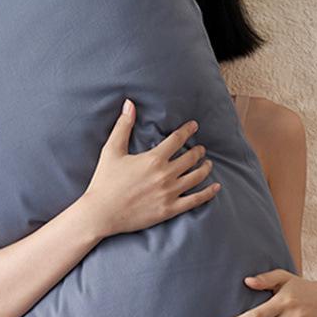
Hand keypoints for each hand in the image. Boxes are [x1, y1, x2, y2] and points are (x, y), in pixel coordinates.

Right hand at [81, 98, 219, 237]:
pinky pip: (195, 200)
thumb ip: (123, 126)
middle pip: (191, 158)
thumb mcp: (111, 150)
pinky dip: (208, 193)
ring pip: (196, 177)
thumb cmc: (104, 181)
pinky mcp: (170, 209)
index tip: (194, 126)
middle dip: (198, 151)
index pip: (177, 139)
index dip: (187, 130)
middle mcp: (165, 175)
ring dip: (205, 168)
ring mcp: (169, 193)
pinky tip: (216, 187)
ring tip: (207, 164)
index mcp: (153, 159)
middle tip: (200, 149)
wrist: (101, 213)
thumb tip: (129, 103)